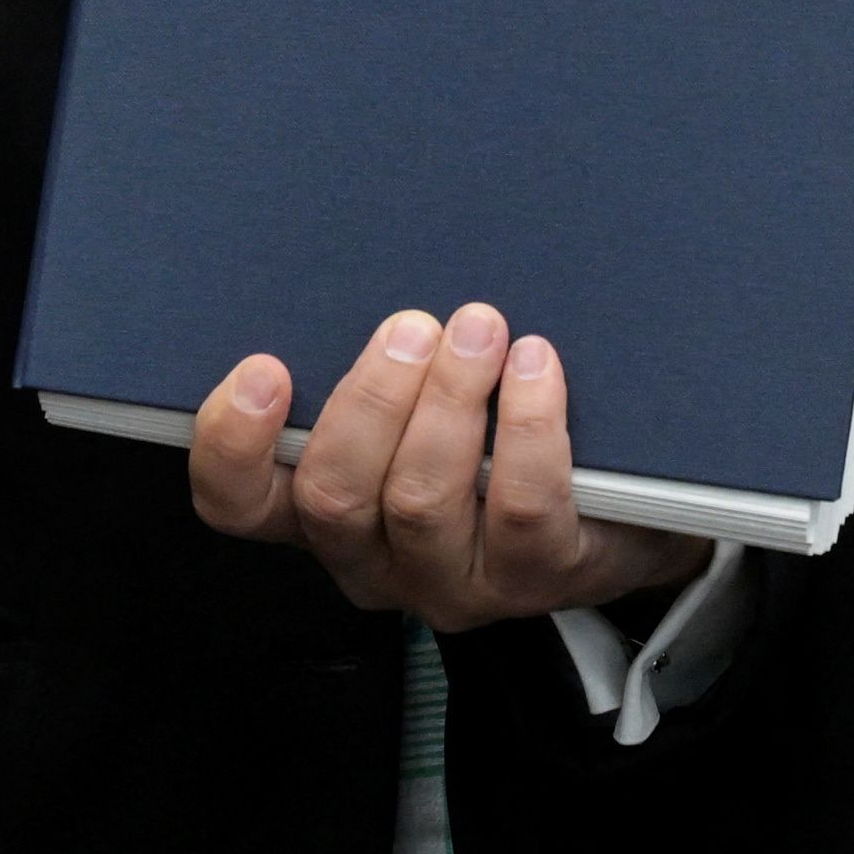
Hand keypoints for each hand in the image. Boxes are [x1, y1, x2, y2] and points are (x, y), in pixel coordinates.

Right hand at [188, 303, 712, 629]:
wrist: (619, 514)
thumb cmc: (493, 442)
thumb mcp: (416, 409)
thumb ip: (376, 368)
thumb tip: (364, 272)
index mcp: (321, 514)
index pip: (237, 504)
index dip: (233, 444)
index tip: (265, 366)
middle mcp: (374, 559)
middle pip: (333, 497)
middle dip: (371, 400)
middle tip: (411, 327)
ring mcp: (452, 581)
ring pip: (421, 502)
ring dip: (449, 402)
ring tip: (480, 330)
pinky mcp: (534, 577)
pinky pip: (520, 503)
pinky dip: (526, 423)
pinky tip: (536, 366)